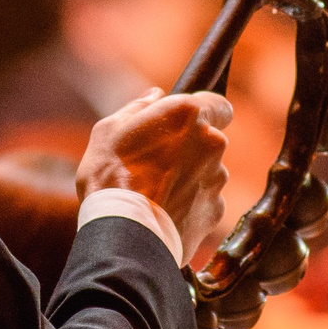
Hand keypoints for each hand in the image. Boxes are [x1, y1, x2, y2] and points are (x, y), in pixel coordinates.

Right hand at [76, 89, 234, 263]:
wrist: (123, 232)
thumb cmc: (110, 176)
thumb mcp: (109, 130)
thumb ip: (138, 108)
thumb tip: (155, 96)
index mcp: (188, 114)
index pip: (218, 105)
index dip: (204, 113)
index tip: (186, 125)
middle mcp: (212, 142)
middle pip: (209, 141)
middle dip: (190, 149)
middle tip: (156, 163)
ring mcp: (217, 178)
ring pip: (207, 172)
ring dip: (189, 178)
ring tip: (155, 193)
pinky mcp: (216, 210)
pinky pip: (205, 201)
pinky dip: (190, 205)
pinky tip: (164, 212)